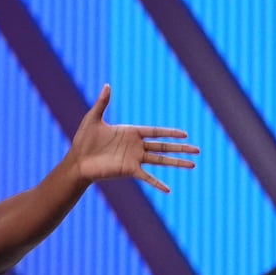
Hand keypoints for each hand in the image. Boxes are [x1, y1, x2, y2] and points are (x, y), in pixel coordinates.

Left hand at [67, 85, 198, 192]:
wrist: (77, 160)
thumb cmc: (83, 140)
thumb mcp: (93, 118)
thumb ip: (102, 102)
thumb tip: (107, 85)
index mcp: (130, 133)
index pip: (155, 132)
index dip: (170, 132)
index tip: (185, 134)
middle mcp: (136, 146)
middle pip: (163, 146)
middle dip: (181, 148)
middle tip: (198, 150)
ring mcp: (134, 159)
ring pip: (161, 160)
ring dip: (177, 163)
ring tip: (193, 164)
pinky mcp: (129, 170)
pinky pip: (147, 177)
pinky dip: (157, 183)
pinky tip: (169, 190)